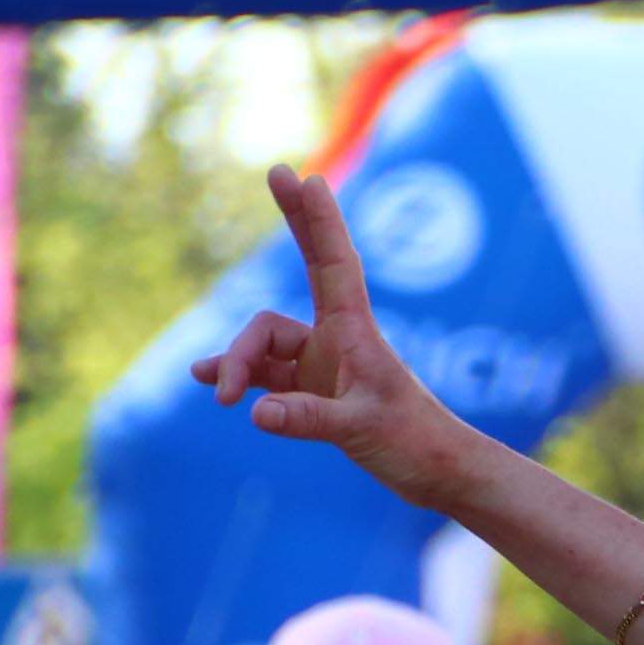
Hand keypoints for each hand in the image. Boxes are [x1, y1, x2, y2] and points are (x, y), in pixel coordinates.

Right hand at [190, 166, 484, 505]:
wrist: (436, 474)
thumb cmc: (413, 445)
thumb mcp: (360, 431)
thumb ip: (307, 419)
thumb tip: (255, 412)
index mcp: (355, 331)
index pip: (335, 263)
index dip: (318, 221)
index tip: (306, 177)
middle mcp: (336, 337)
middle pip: (307, 266)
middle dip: (294, 223)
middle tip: (277, 170)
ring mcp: (321, 362)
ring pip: (264, 342)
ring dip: (236, 362)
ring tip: (219, 395)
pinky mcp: (310, 391)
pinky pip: (263, 374)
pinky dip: (238, 376)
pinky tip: (207, 380)